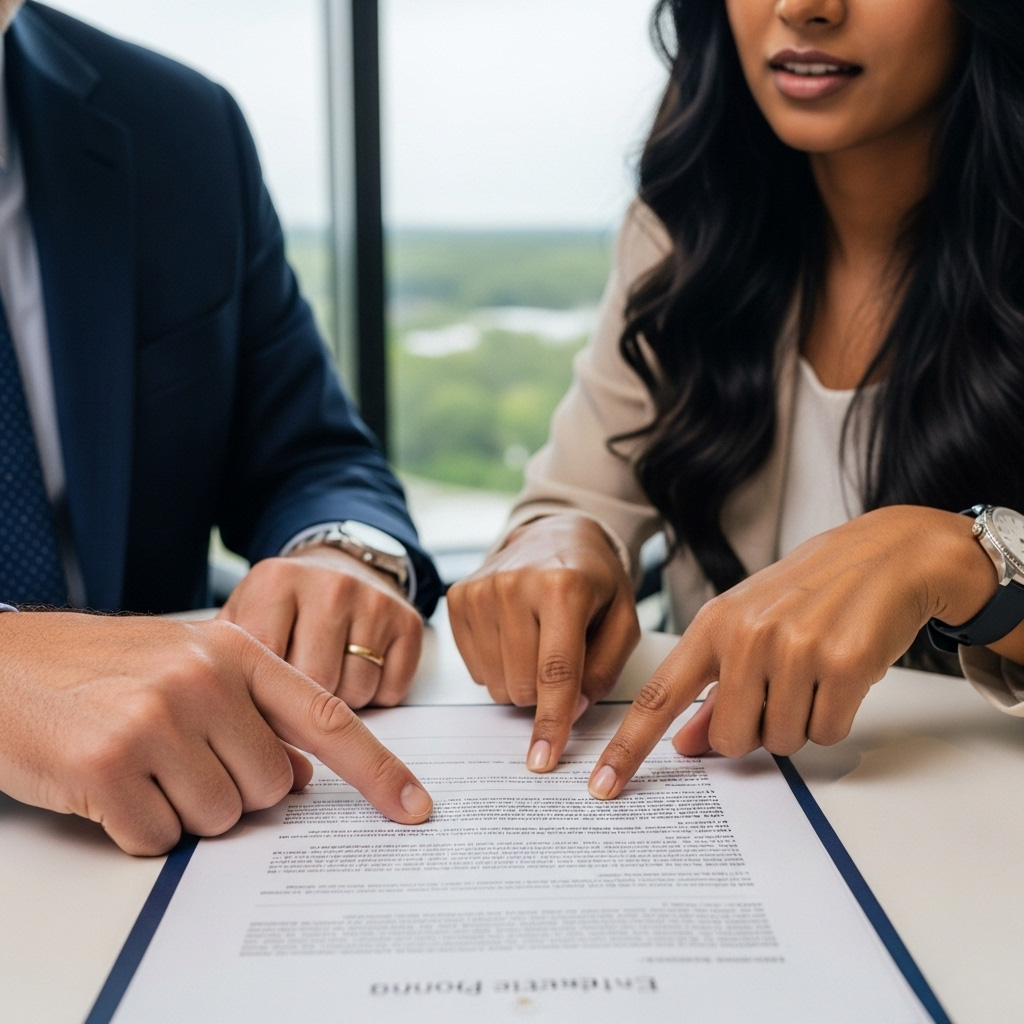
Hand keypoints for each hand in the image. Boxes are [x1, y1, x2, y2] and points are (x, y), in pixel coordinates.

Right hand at [0, 613, 432, 853]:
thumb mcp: (188, 663)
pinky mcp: (107, 767)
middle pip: (272, 787)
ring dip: (185, 809)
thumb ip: (253, 709)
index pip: (327, 717)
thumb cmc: (100, 668)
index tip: (415, 809)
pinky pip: (159, 839)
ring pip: (220, 818)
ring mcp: (156, 721)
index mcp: (235, 651)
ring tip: (142, 765)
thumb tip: (303, 773)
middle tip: (181, 757)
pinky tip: (110, 786)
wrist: (0, 665)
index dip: (377, 770)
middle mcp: (204, 680)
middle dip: (236, 789)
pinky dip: (139, 828)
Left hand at [218, 544, 422, 707]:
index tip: (256, 705)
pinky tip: (359, 669)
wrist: (339, 565)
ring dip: (342, 701)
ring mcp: (374, 602)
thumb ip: (223, 660)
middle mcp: (330, 585)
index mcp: (277, 582)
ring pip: (356, 692)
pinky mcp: (408, 621)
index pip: (268, 666)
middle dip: (303, 704)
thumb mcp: (243, 616)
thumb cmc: (283, 606)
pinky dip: (377, 694)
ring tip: (328, 675)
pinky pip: (392, 690)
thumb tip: (211, 723)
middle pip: (316, 684)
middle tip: (295, 693)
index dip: (260, 700)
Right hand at [448, 514, 640, 771]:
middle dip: (546, 694)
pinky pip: (474, 669)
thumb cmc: (594, 581)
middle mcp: (514, 584)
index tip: (543, 761)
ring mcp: (480, 590)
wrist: (553, 532)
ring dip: (521, 681)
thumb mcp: (622, 619)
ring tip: (539, 643)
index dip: (552, 722)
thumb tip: (573, 710)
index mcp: (563, 587)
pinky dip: (498, 666)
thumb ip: (605, 668)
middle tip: (562, 661)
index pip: (556, 671)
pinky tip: (515, 636)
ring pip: (495, 682)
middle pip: (523, 684)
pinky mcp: (457, 597)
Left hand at [588, 506, 997, 799]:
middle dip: (755, 731)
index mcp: (713, 624)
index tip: (603, 784)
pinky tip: (841, 674)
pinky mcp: (844, 664)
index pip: (658, 696)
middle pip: (731, 738)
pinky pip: (827, 733)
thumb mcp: (747, 626)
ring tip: (813, 672)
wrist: (884, 555)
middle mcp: (746, 635)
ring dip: (799, 721)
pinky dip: (835, 717)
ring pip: (782, 741)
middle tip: (780, 689)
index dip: (628, 747)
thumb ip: (711, 686)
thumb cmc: (807, 592)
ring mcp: (794, 648)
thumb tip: (684, 744)